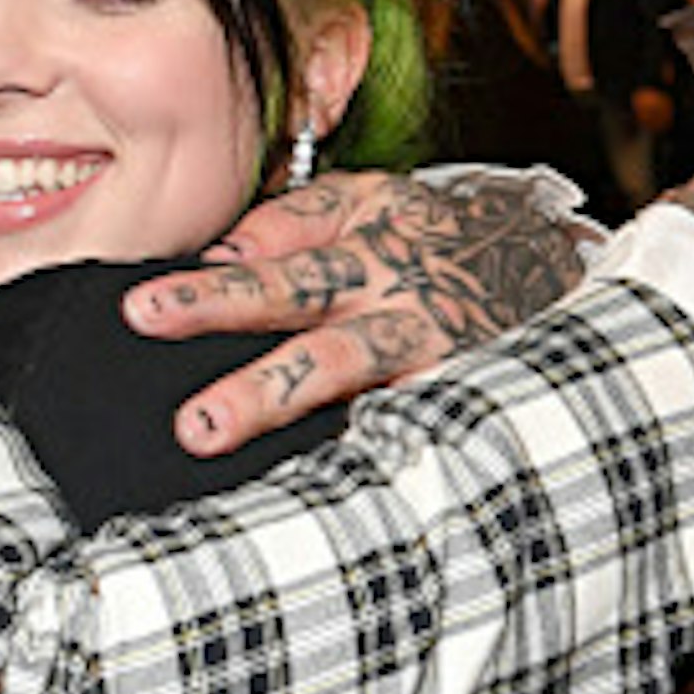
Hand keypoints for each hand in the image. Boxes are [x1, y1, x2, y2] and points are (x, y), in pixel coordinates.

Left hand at [121, 167, 591, 455]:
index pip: (277, 268)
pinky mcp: (459, 393)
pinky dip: (362, 453)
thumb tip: (226, 247)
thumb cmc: (435, 235)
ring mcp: (429, 349)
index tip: (140, 310)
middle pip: (306, 321)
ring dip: (276, 401)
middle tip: (183, 411)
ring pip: (346, 374)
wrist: (552, 260)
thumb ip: (297, 217)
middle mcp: (393, 297)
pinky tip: (314, 493)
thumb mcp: (374, 199)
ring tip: (211, 432)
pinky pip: (407, 426)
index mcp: (364, 246)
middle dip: (241, 361)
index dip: (211, 288)